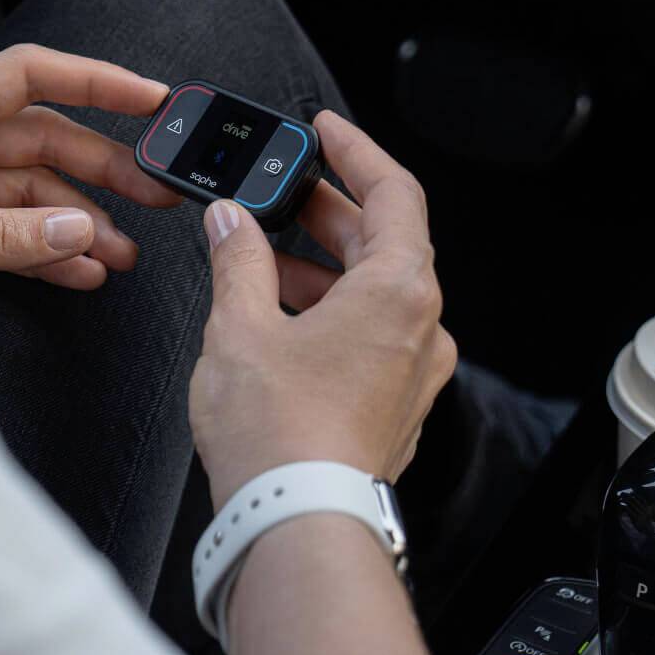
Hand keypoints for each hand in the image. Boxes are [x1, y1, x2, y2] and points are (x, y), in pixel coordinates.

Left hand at [0, 44, 180, 294]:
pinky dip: (45, 248)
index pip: (26, 77)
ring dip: (79, 222)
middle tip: (156, 194)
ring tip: (121, 256)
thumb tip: (74, 230)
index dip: (93, 80)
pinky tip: (78, 270)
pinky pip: (8, 227)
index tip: (149, 97)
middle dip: (102, 168)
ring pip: (31, 189)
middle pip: (41, 138)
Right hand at [187, 111, 455, 508]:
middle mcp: (423, 329)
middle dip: (328, 211)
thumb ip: (238, 259)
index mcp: (400, 291)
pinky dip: (332, 310)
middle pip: (386, 241)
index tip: (326, 131)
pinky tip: (279, 314)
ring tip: (262, 257)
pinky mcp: (395, 409)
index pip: (395, 191)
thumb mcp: (240, 326)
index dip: (357, 152)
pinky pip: (373, 336)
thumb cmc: (280, 436)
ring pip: (377, 292)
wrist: (296, 524)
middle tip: (281, 189)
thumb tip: (231, 224)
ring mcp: (414, 374)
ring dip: (323, 266)